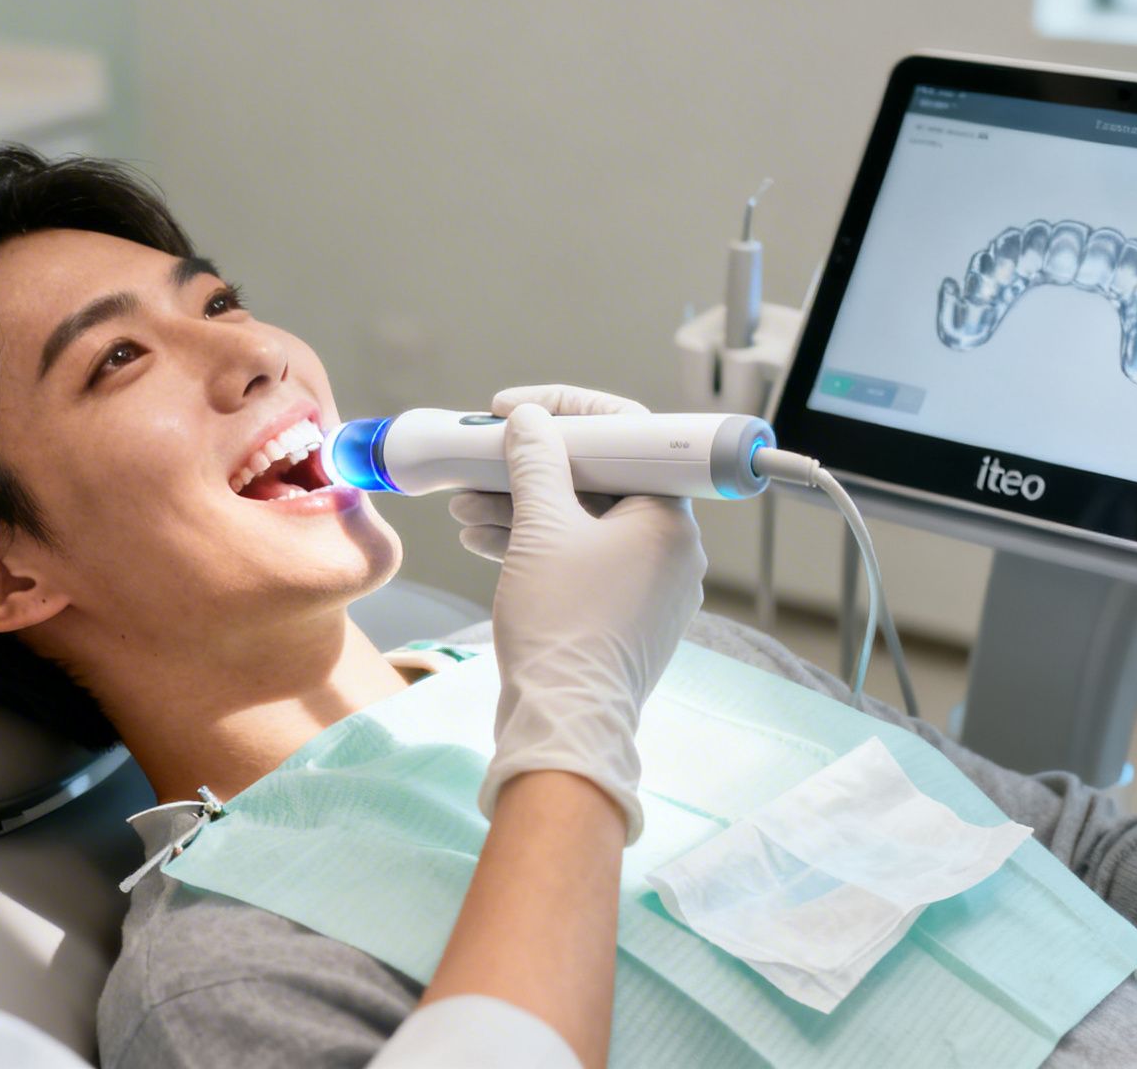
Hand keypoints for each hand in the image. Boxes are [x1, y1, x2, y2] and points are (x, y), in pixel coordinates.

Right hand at [454, 385, 705, 843]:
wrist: (566, 726)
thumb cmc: (562, 625)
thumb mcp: (541, 529)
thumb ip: (535, 463)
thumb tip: (530, 421)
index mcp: (670, 516)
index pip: (628, 434)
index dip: (567, 411)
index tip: (515, 410)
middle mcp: (672, 548)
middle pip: (601, 480)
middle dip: (531, 468)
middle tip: (481, 459)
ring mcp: (650, 587)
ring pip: (585, 524)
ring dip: (524, 508)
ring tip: (465, 506)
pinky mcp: (624, 617)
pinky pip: (583, 561)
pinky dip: (539, 546)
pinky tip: (483, 539)